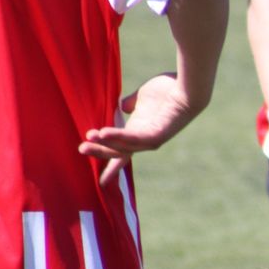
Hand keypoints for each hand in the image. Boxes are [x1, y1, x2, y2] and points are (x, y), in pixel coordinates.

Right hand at [80, 73, 201, 185]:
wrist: (187, 86)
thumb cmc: (168, 89)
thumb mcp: (143, 97)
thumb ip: (132, 103)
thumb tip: (122, 107)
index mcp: (139, 131)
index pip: (122, 152)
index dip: (111, 166)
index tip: (101, 182)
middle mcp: (145, 139)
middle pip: (118, 152)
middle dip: (99, 152)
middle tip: (81, 148)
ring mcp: (152, 138)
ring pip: (124, 147)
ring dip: (105, 144)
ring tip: (88, 138)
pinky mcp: (158, 133)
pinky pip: (134, 137)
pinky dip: (119, 136)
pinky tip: (103, 132)